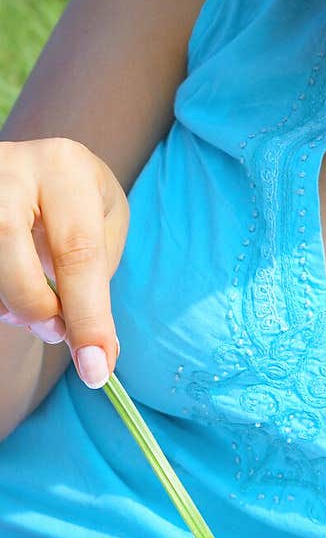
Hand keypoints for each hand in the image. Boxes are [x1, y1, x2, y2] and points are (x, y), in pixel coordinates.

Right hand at [0, 138, 129, 386]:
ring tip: (34, 307)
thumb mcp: (103, 221)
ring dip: (10, 302)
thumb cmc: (76, 201)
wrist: (33, 169)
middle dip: (33, 302)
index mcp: (64, 168)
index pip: (78, 250)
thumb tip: (92, 349)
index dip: (88, 316)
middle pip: (6, 237)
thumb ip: (96, 277)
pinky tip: (10, 296)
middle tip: (55, 330)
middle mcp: (10, 168)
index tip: (96, 369)